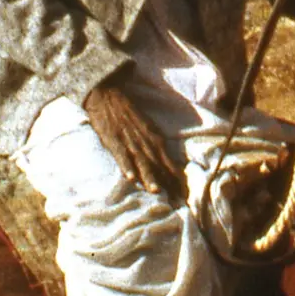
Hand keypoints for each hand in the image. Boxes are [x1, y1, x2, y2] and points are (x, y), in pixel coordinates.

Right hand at [83, 82, 184, 199]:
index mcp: (156, 139)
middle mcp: (147, 142)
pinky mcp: (114, 140)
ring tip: (157, 191)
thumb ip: (155, 146)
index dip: (178, 181)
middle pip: (159, 166)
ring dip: (150, 177)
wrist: (109, 94)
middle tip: (176, 201)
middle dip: (168, 184)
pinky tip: (130, 178)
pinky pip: (121, 155)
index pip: (170, 163)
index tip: (185, 197)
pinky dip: (126, 166)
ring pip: (142, 162)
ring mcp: (130, 141)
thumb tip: (167, 166)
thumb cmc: (129, 114)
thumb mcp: (148, 128)